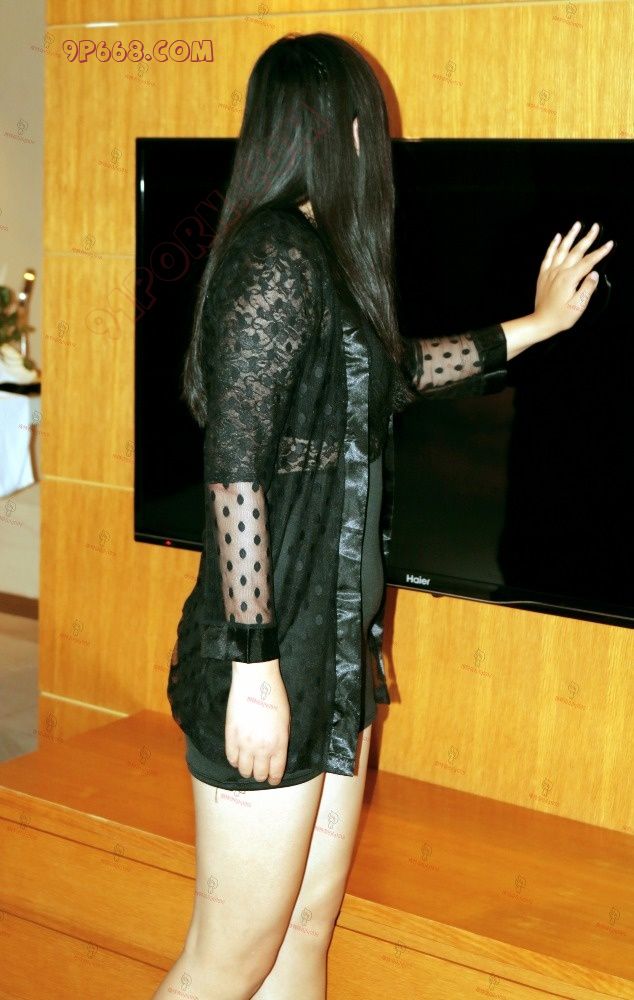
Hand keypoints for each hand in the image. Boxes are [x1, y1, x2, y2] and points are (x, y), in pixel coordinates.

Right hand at [225, 658, 289, 784]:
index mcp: (278, 744)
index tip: (272, 780)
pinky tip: (238, 756)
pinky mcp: (230, 736)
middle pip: (259, 774)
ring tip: (248, 765)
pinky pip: (231, 758)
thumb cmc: (274, 696)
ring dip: (247, 770)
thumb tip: (275, 755)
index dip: (273, 779)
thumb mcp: (285, 721)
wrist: (256, 679)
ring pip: (243, 770)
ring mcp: (244, 743)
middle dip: (261, 775)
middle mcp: (261, 748)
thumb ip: (280, 741)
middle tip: (260, 771)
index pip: (275, 772)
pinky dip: (234, 760)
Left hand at [534, 220, 613, 336]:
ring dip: (570, 236)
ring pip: (562, 249)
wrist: (541, 322)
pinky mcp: (543, 275)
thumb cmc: (560, 317)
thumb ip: (587, 288)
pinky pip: (548, 256)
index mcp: (570, 278)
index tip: (609, 244)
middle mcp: (559, 272)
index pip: (589, 261)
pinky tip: (558, 237)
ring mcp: (550, 272)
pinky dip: (553, 245)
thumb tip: (595, 274)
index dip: (600, 252)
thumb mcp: (579, 306)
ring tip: (577, 225)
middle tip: (595, 227)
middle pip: (576, 251)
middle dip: (588, 238)